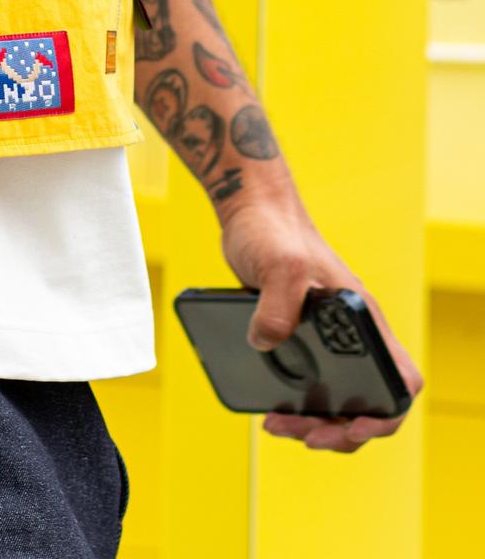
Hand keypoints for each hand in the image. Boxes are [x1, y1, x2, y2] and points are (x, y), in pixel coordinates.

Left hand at [218, 190, 423, 452]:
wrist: (249, 212)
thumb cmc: (274, 230)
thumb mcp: (281, 265)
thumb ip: (278, 306)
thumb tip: (265, 344)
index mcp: (363, 321)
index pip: (399, 380)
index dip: (386, 414)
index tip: (353, 425)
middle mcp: (351, 334)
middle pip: (366, 402)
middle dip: (339, 430)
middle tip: (301, 435)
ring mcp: (326, 337)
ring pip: (336, 397)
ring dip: (313, 422)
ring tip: (277, 426)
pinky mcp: (297, 335)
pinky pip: (307, 382)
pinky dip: (294, 402)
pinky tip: (267, 404)